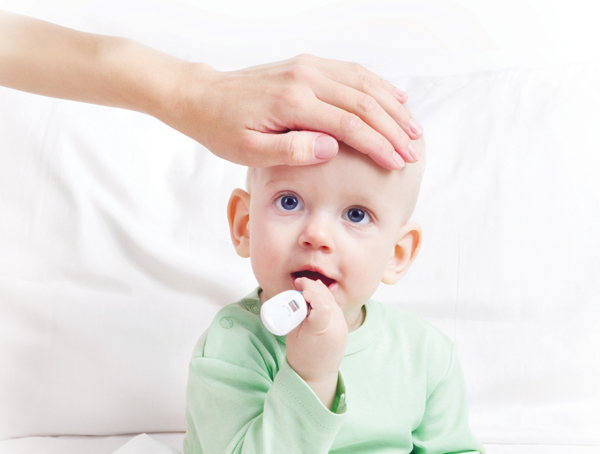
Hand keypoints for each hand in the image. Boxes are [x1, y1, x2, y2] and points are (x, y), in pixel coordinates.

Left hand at [166, 54, 421, 169]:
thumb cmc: (224, 129)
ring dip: (392, 106)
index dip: (378, 145)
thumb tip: (332, 149)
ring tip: (413, 129)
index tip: (398, 164)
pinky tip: (394, 99)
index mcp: (293, 103)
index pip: (349, 125)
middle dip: (394, 128)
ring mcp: (309, 67)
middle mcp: (306, 77)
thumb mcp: (249, 151)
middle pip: (364, 101)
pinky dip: (377, 86)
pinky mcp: (308, 65)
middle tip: (413, 152)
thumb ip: (291, 150)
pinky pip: (351, 72)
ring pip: (364, 83)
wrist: (205, 97)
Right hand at [285, 278, 347, 408]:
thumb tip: (299, 294)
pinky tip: (315, 294)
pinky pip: (335, 305)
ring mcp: (343, 327)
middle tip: (298, 283)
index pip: (322, 305)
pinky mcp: (344, 325)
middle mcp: (336, 328)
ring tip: (304, 287)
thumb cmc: (301, 356)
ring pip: (332, 299)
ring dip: (318, 290)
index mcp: (321, 332)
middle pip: (327, 298)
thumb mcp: (293, 334)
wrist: (318, 374)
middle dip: (311, 287)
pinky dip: (324, 297)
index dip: (310, 294)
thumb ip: (297, 313)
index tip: (298, 291)